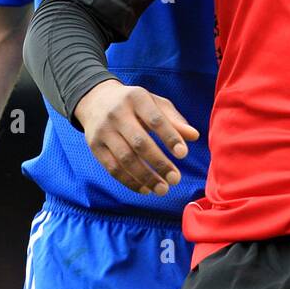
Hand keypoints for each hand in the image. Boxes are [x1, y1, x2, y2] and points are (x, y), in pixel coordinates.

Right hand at [74, 80, 199, 195]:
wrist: (96, 100)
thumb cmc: (135, 104)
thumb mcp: (155, 103)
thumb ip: (174, 120)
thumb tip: (195, 136)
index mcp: (136, 98)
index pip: (155, 120)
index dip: (170, 137)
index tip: (183, 154)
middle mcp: (117, 114)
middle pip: (139, 142)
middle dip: (159, 163)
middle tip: (175, 179)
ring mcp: (103, 131)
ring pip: (125, 159)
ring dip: (145, 177)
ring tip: (163, 189)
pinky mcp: (94, 147)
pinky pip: (112, 168)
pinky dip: (130, 182)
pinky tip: (145, 189)